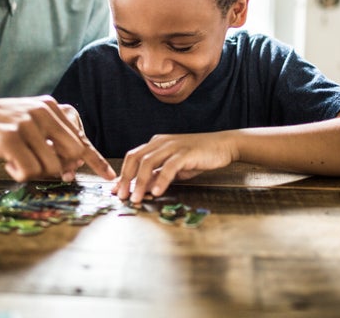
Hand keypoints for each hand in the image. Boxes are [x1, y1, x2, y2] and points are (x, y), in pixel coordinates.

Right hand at [0, 95, 115, 181]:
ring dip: (33, 173)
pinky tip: (5, 163)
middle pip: (71, 155)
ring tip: (14, 160)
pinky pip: (28, 172)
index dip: (95, 161)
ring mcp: (25, 125)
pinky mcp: (8, 139)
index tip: (109, 177)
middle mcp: (41, 112)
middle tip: (40, 171)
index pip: (79, 139)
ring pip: (50, 168)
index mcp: (49, 106)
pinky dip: (18, 175)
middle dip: (61, 172)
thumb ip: (49, 137)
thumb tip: (70, 167)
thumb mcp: (26, 120)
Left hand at [112, 132, 235, 202]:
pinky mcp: (186, 153)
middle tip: (121, 196)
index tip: (115, 190)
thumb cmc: (199, 157)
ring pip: (149, 163)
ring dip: (140, 182)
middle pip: (135, 158)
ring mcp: (173, 146)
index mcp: (156, 143)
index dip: (122, 174)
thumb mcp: (175, 167)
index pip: (133, 157)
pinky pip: (169, 167)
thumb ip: (159, 174)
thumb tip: (144, 188)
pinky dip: (161, 180)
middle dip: (126, 178)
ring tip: (136, 198)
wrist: (223, 145)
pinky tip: (157, 192)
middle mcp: (161, 142)